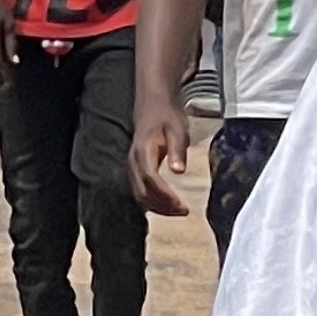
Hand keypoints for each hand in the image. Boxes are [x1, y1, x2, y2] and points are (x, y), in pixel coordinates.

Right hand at [132, 95, 193, 217]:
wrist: (153, 104)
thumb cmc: (167, 116)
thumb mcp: (178, 130)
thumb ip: (177, 151)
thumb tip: (178, 172)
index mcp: (143, 151)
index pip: (150, 178)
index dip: (165, 195)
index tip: (182, 205)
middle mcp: (133, 161)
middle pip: (142, 192)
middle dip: (163, 206)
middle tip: (184, 211)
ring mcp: (132, 166)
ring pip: (139, 195)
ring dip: (158, 207)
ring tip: (179, 210)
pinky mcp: (135, 169)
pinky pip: (140, 191)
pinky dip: (153, 202)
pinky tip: (168, 204)